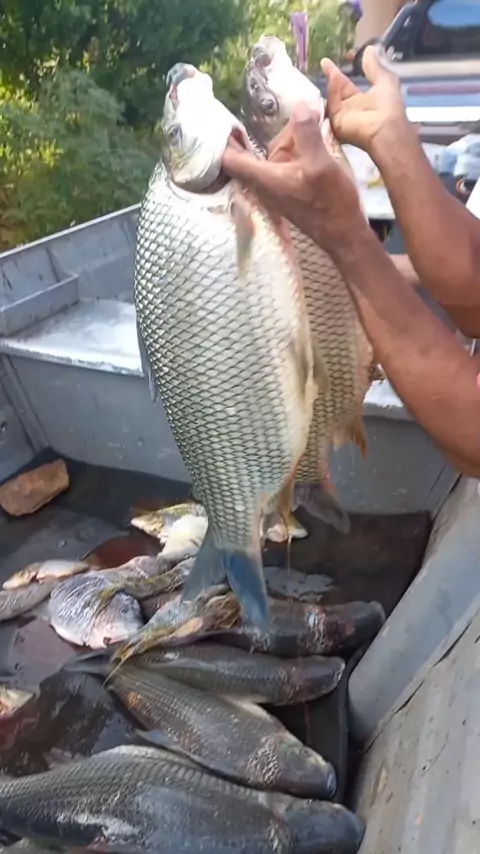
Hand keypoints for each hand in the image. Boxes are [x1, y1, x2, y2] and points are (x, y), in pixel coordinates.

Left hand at [222, 104, 364, 252]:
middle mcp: (264, 182)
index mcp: (264, 178)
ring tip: (316, 124)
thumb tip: (299, 105)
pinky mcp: (288, 187)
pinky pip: (286, 161)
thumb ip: (306, 133)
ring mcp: (276, 186)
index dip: (222, 139)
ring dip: (292, 139)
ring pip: (275, 153)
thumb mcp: (320, 163)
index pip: (229, 159)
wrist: (343, 233)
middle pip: (260, 149)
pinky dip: (297, 148)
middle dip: (279, 132)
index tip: (223, 119)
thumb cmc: (330, 202)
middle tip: (304, 115)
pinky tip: (315, 139)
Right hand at [322, 46, 409, 154]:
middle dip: (331, 75)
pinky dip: (333, 89)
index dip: (343, 71)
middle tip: (324, 61)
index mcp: (361, 100)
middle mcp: (349, 108)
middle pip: (336, 90)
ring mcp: (342, 116)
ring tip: (327, 64)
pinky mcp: (336, 121)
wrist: (386, 128)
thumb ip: (373, 66)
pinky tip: (334, 76)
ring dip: (331, 80)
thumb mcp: (384, 80)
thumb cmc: (389, 105)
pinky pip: (332, 104)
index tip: (339, 57)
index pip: (347, 84)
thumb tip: (369, 49)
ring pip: (332, 96)